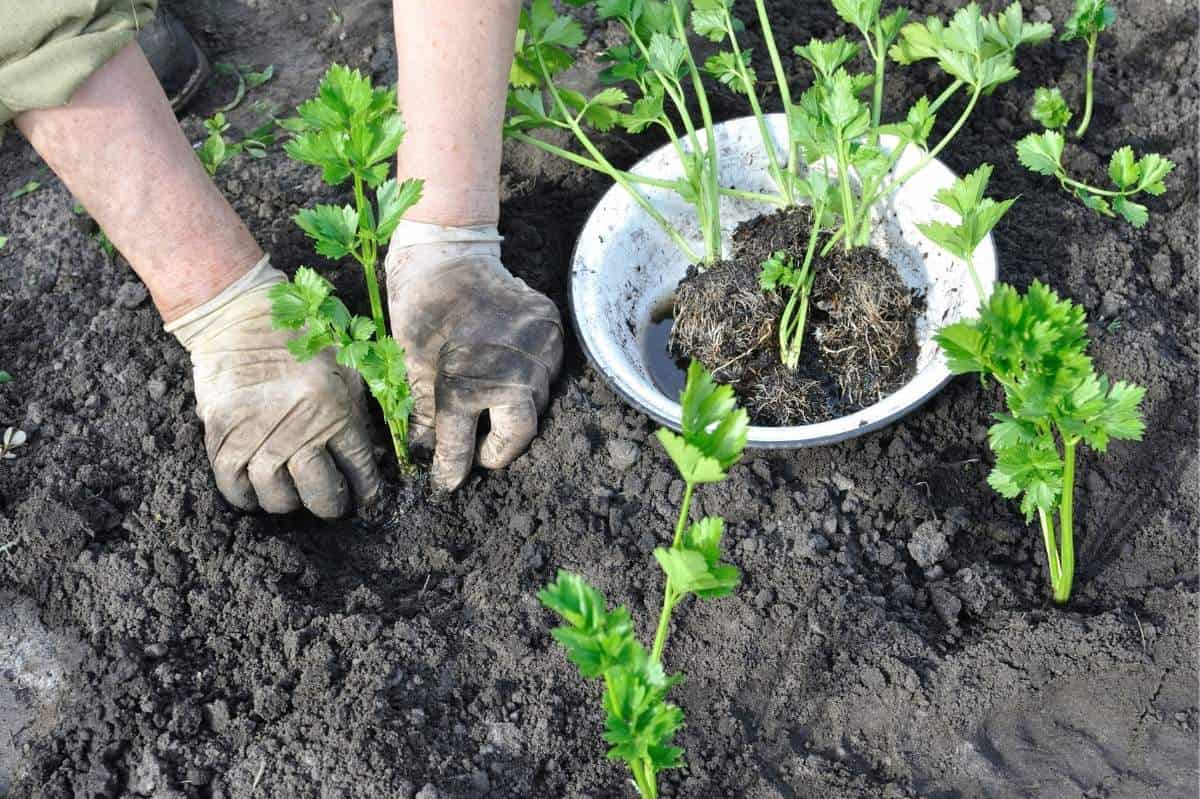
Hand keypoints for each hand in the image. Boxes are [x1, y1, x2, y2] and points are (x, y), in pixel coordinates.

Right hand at [166, 258, 380, 517]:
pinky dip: (243, 497)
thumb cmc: (300, 337)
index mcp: (335, 407)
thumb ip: (357, 410)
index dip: (366, 493)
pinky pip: (230, 481)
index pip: (359, 469)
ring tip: (291, 494)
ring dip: (286, 503)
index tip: (365, 500)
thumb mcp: (344, 365)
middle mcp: (298, 423)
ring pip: (274, 494)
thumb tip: (370, 458)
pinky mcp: (222, 429)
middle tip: (329, 503)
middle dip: (329, 505)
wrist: (240, 312)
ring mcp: (256, 429)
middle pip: (318, 490)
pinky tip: (255, 492)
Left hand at [385, 221, 562, 491]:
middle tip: (481, 453)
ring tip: (494, 410)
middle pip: (517, 436)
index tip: (448, 483)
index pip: (460, 447)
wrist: (450, 251)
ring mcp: (539, 352)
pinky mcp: (553, 332)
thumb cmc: (422, 308)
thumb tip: (426, 453)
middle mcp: (510, 375)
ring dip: (514, 413)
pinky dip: (530, 381)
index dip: (451, 469)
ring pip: (537, 404)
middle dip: (497, 450)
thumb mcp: (410, 365)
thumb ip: (424, 414)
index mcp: (465, 386)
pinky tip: (510, 375)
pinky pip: (549, 372)